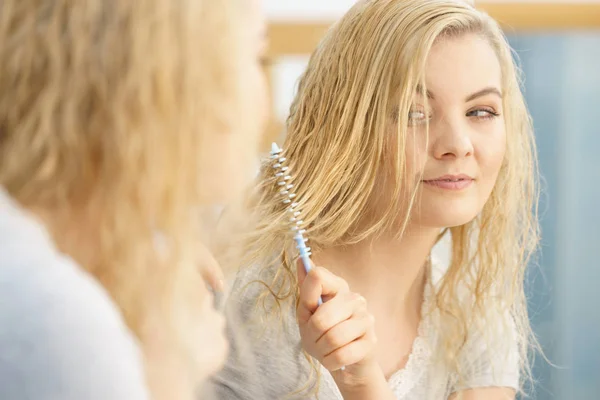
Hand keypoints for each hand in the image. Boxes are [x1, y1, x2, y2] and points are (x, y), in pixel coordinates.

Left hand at [296, 262, 381, 389]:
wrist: (343, 364)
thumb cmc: (322, 334)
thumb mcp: (307, 312)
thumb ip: (306, 287)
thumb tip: (300, 259)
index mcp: (338, 286)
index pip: (317, 276)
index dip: (306, 297)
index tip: (309, 309)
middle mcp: (355, 299)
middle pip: (322, 316)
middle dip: (312, 335)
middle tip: (315, 340)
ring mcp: (366, 319)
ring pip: (332, 337)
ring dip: (322, 351)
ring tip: (325, 350)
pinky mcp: (371, 341)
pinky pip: (342, 354)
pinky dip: (331, 361)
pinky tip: (335, 359)